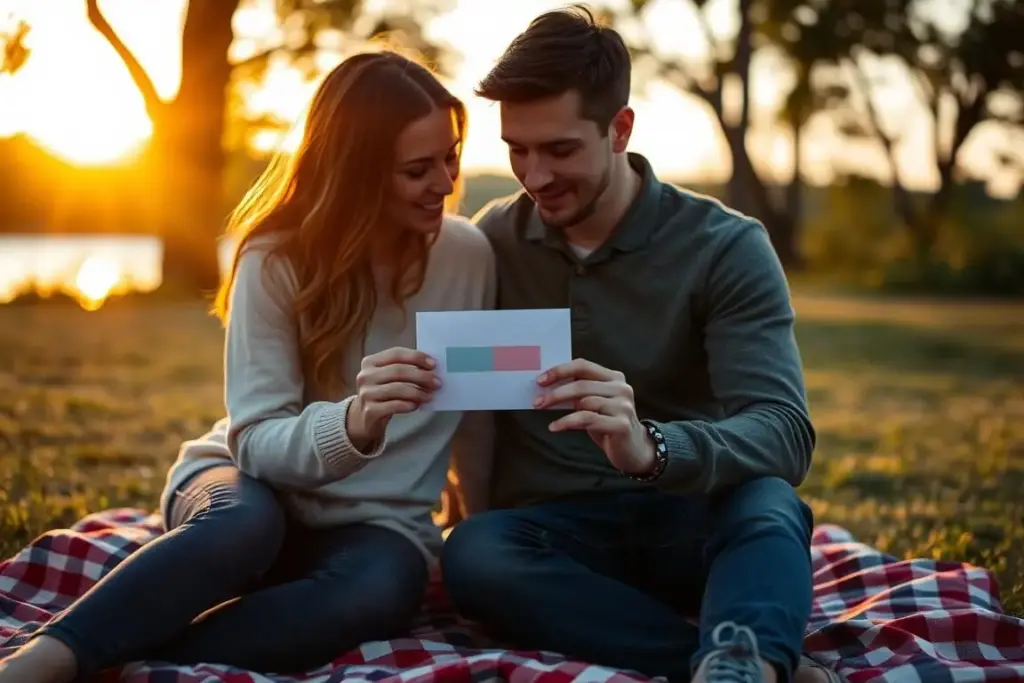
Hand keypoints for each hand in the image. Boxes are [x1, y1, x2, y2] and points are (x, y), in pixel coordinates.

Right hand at [347, 347, 438, 450]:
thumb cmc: (382, 393)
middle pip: (398, 371)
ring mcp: (366, 394)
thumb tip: (431, 369)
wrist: (363, 417)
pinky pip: (394, 406)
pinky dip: (408, 405)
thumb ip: (405, 369)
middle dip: (421, 376)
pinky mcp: (370, 411)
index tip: (433, 364)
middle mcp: (365, 376)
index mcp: (370, 362)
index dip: (416, 357)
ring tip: (430, 396)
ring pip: (397, 389)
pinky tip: (417, 406)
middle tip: (437, 382)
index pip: (396, 354)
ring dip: (418, 392)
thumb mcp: (388, 377)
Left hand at [534, 358, 656, 475]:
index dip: (560, 371)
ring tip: (542, 411)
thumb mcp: (593, 402)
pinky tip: (554, 427)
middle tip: (537, 401)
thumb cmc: (607, 422)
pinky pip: (587, 420)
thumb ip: (578, 391)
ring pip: (584, 402)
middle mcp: (622, 388)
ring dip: (558, 407)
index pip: (583, 366)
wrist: (633, 448)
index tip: (540, 380)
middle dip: (555, 392)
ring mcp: (624, 406)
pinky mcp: (621, 424)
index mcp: (614, 377)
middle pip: (582, 384)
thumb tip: (546, 386)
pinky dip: (567, 422)